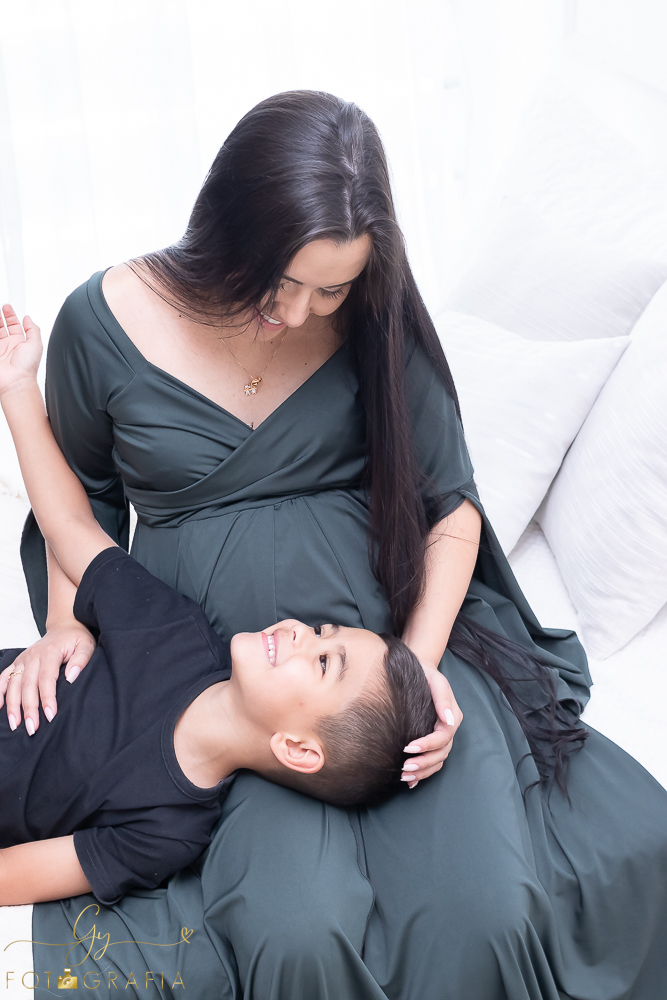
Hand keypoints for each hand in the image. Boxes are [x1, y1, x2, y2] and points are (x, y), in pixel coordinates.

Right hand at [0, 305, 41, 397]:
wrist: (16, 380)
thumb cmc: (27, 367)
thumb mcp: (36, 344)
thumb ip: (33, 329)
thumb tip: (28, 318)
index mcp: (21, 343)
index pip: (14, 325)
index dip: (11, 315)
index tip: (7, 307)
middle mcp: (9, 345)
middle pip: (2, 327)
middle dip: (0, 316)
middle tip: (0, 308)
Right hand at [0, 624, 95, 734]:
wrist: (64, 626)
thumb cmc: (76, 638)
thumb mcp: (86, 645)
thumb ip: (81, 660)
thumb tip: (71, 677)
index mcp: (50, 652)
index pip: (47, 679)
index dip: (47, 698)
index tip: (50, 716)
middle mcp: (32, 656)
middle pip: (28, 685)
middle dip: (29, 709)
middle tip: (32, 728)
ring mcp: (22, 660)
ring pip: (13, 684)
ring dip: (12, 706)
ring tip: (14, 725)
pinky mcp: (17, 663)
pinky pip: (3, 677)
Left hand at [401, 665, 461, 788]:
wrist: (418, 670)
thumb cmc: (425, 673)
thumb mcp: (435, 680)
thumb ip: (442, 698)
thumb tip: (448, 720)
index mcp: (452, 715)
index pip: (443, 737)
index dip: (427, 745)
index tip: (408, 747)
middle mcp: (448, 728)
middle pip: (441, 753)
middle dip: (424, 763)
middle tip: (404, 768)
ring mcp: (441, 736)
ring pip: (437, 761)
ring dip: (423, 772)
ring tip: (405, 777)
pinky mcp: (431, 741)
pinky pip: (432, 761)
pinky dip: (424, 773)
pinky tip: (411, 782)